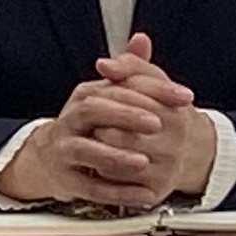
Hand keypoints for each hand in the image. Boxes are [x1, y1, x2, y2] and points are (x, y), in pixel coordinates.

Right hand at [0, 34, 213, 207]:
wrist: (52, 156)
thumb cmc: (87, 123)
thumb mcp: (107, 94)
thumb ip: (129, 70)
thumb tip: (142, 40)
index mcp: (86, 95)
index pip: (117, 85)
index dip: (152, 90)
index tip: (183, 98)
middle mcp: (72, 119)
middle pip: (94, 111)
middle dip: (126, 116)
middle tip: (157, 123)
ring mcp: (67, 149)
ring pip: (87, 151)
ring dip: (117, 156)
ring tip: (144, 161)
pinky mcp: (67, 179)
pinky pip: (91, 188)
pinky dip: (118, 193)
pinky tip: (143, 194)